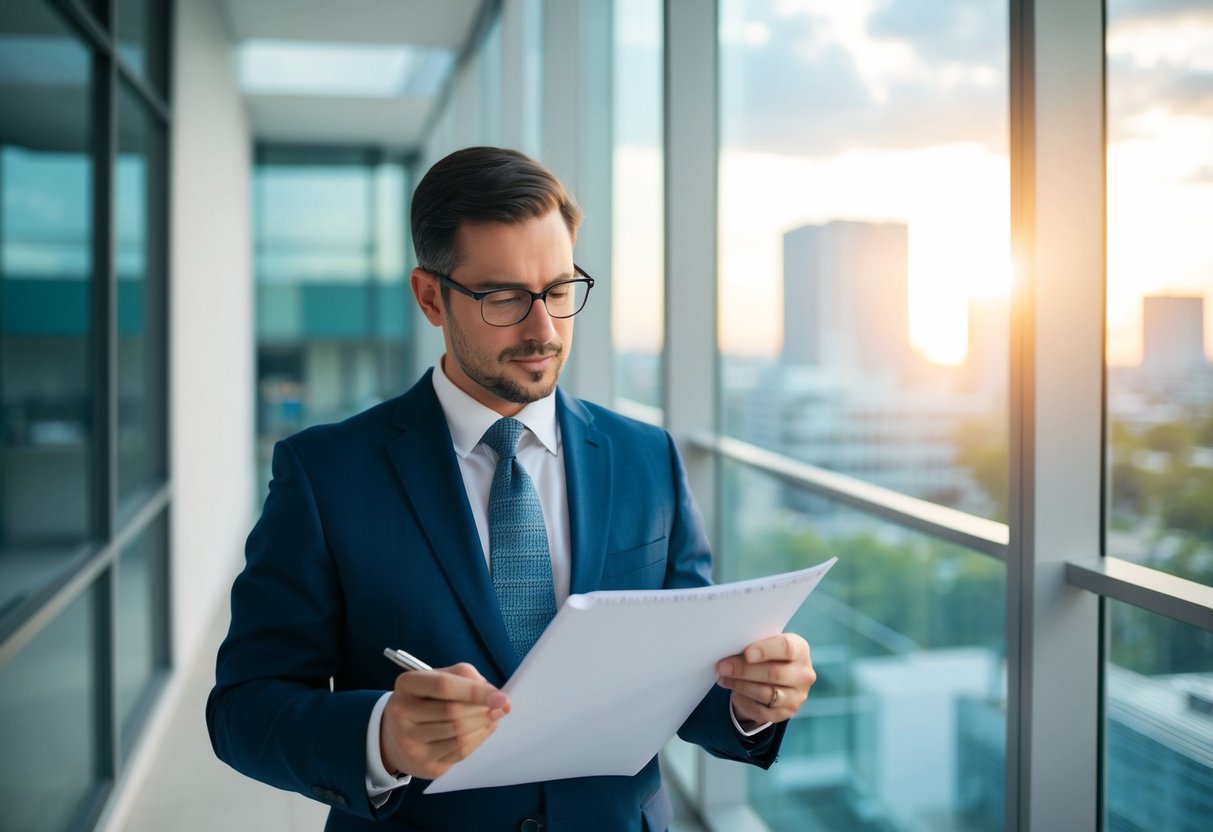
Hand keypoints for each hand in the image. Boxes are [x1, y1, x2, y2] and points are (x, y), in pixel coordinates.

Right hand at [379, 663, 510, 779]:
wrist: (395, 736)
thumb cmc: (425, 700)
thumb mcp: (438, 678)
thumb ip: (464, 677)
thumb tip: (493, 693)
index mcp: (406, 685)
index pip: (444, 686)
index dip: (475, 691)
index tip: (502, 697)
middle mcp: (401, 713)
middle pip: (453, 712)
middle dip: (483, 710)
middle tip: (503, 706)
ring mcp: (409, 742)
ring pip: (459, 735)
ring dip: (484, 725)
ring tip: (494, 716)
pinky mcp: (423, 764)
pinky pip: (459, 752)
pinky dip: (478, 740)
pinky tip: (484, 730)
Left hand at [715, 633, 814, 724]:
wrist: (775, 675)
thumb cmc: (766, 653)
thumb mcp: (765, 642)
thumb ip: (754, 644)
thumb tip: (729, 647)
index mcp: (800, 649)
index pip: (787, 648)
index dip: (766, 650)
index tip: (747, 653)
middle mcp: (803, 674)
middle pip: (774, 673)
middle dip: (744, 670)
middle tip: (722, 667)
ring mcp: (797, 696)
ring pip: (767, 693)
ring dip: (741, 686)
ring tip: (723, 678)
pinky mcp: (786, 712)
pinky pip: (763, 712)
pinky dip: (746, 703)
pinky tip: (735, 695)